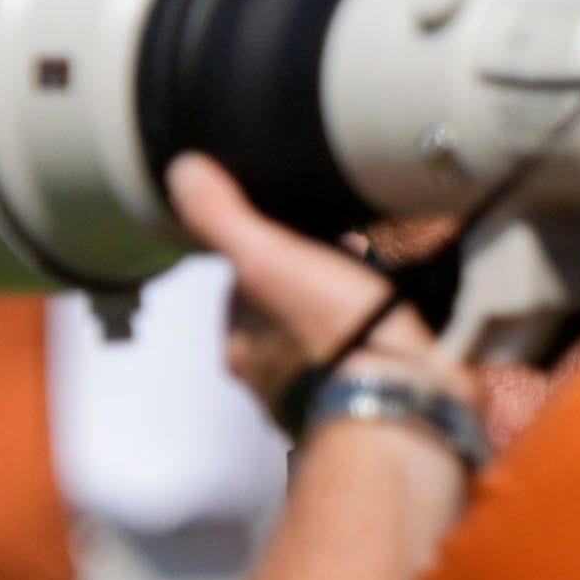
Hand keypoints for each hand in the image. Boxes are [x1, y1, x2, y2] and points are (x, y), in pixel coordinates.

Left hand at [164, 156, 462, 416]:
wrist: (398, 403)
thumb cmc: (330, 332)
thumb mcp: (271, 258)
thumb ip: (227, 219)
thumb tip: (181, 172)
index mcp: (238, 345)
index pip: (242, 286)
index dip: (273, 252)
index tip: (310, 234)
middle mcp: (268, 380)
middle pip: (282, 317)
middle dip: (310, 289)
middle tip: (350, 258)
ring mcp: (316, 399)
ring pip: (319, 346)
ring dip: (341, 320)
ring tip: (379, 292)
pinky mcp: (364, 408)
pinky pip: (359, 368)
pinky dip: (372, 348)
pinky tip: (397, 332)